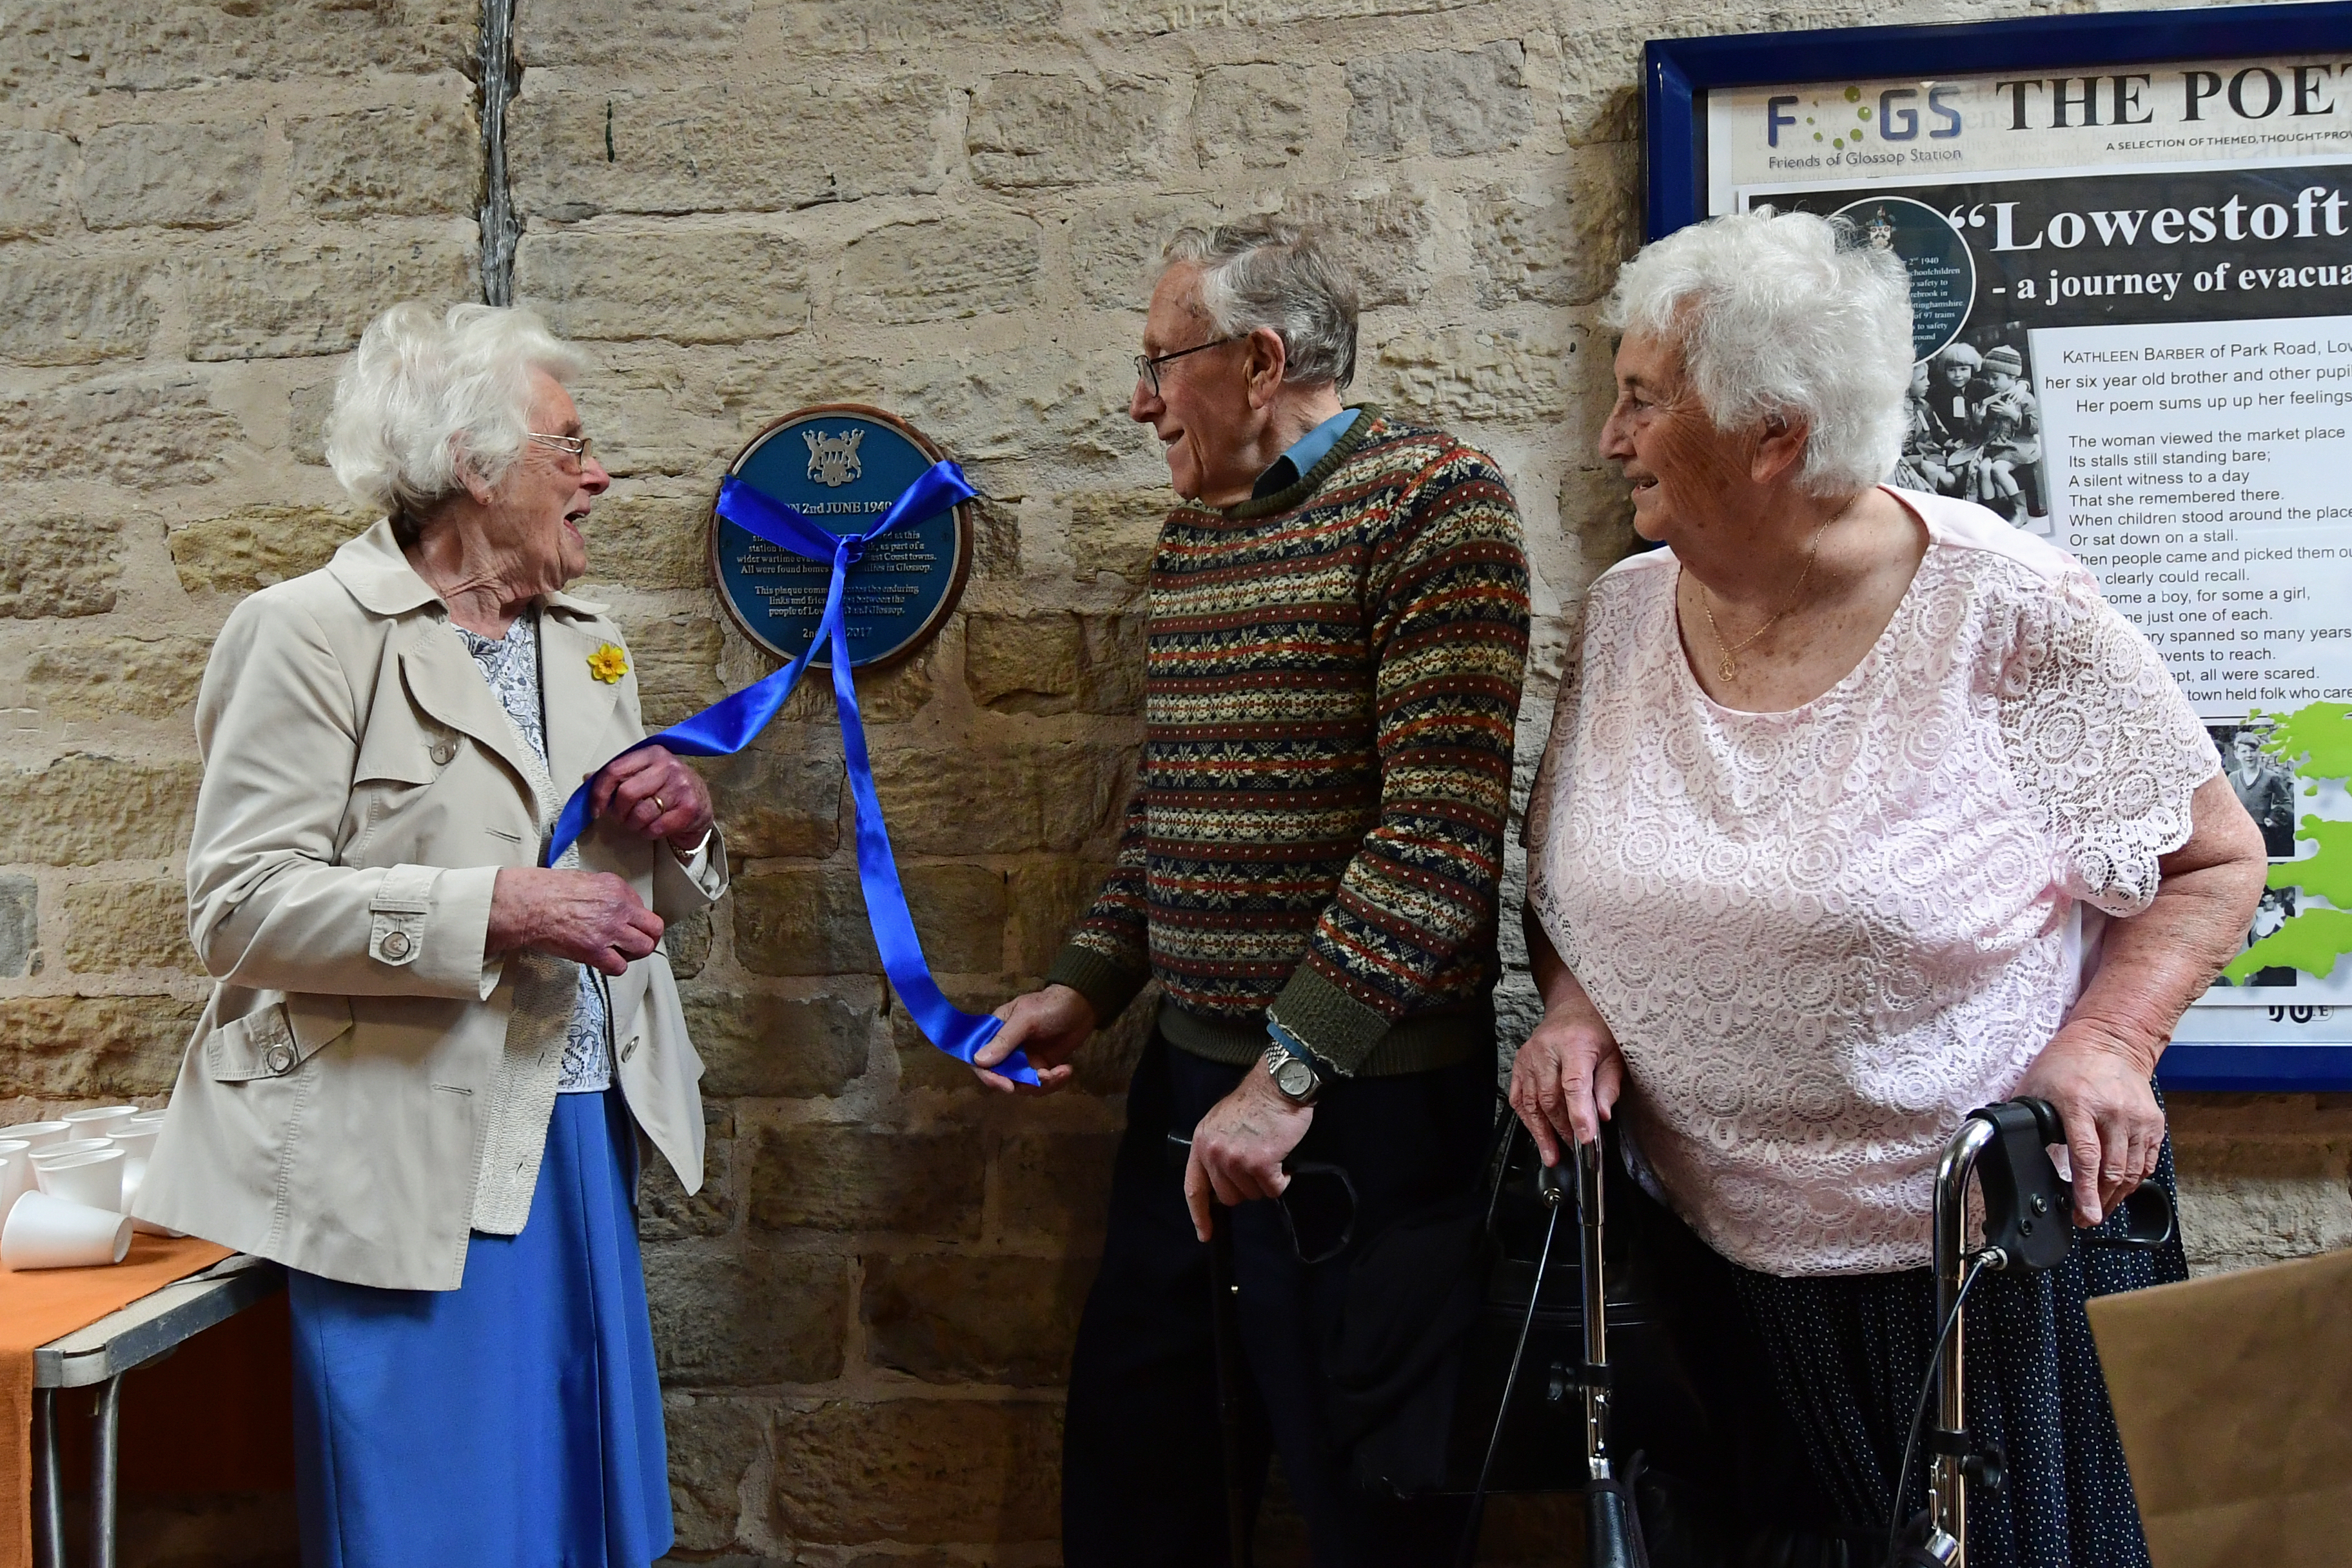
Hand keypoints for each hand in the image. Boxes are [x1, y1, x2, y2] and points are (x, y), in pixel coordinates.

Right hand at [488, 867, 663, 975]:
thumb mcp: (587, 880)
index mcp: (617, 889)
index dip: (636, 920)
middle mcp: (618, 909)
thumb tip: (616, 907)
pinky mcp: (594, 951)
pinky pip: (619, 967)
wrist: (528, 904)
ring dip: (633, 953)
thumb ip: (608, 894)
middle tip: (633, 943)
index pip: (644, 909)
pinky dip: (614, 968)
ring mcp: (608, 931)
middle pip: (654, 929)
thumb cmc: (548, 890)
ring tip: (619, 953)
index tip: (627, 926)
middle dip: (646, 938)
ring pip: (643, 948)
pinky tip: (603, 963)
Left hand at [589, 746, 713, 852]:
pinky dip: (649, 833)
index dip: (599, 793)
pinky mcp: (689, 808)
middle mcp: (668, 766)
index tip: (595, 809)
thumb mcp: (643, 773)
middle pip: (626, 794)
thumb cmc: (665, 787)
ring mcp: (681, 786)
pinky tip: (654, 827)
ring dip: (633, 825)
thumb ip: (617, 774)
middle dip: (619, 812)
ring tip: (639, 822)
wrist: (700, 803)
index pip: (614, 770)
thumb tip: (587, 779)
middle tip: (622, 817)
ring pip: (640, 814)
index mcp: (651, 753)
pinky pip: (656, 828)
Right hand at [971, 984, 1093, 1094]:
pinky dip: (1054, 1082)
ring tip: (1061, 1071)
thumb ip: (1004, 1040)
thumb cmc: (1049, 1006)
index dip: (989, 1076)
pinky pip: (1040, 1085)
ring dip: (1042, 1084)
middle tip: (1043, 1078)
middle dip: (1022, 1083)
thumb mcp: (1026, 1019)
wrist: (1082, 1006)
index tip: (1007, 1085)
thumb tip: (978, 1061)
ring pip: (1023, 1085)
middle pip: (1002, 1078)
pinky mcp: (1041, 1067)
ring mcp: (1024, 1060)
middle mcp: (1006, 1050)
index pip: (980, 1060)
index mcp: (995, 1033)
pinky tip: (1067, 1070)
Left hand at [1184, 1066, 1312, 1242]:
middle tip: (1257, 1165)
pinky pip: (1273, 1189)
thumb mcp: (1220, 1123)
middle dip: (1245, 1187)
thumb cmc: (1254, 1102)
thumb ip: (1215, 1151)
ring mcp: (1236, 1159)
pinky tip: (1282, 1159)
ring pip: (1253, 1194)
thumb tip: (1221, 1180)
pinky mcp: (1260, 1162)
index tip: (1205, 1233)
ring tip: (1270, 1154)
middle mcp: (1214, 1153)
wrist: (1278, 1085)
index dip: (1200, 1215)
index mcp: (1201, 1144)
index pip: (1194, 1189)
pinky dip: (1281, 1180)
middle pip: (1229, 1197)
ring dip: (1265, 1181)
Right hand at [1509, 994, 1624, 1167]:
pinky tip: (1537, 1134)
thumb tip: (1602, 1116)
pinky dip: (1527, 1119)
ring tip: (1552, 1154)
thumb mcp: (1614, 1054)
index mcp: (1574, 1044)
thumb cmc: (1596, 1030)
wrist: (1572, 1007)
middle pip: (1550, 1098)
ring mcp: (1528, 1057)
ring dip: (1542, 1131)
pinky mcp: (1519, 1064)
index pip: (1574, 1084)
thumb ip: (1609, 1085)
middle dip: (1562, 1128)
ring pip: (1531, 1102)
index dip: (1579, 1114)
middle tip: (1576, 1148)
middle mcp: (1546, 1050)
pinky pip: (1518, 1097)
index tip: (1586, 1138)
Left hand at [2015, 1028, 2164, 1227]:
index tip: (2085, 1214)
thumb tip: (2002, 1145)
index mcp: (2079, 1103)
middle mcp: (2113, 1111)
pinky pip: (2147, 1162)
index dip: (2085, 1191)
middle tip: (2086, 1218)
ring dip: (2116, 1196)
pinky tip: (2118, 1188)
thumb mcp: (2034, 1086)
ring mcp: (2138, 1118)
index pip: (2085, 1156)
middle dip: (2099, 1202)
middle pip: (2112, 1171)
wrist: (2110, 1040)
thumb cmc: (2066, 1062)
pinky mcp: (2153, 1123)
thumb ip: (2025, 1119)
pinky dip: (2133, 1180)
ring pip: (2132, 1172)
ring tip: (2100, 1207)